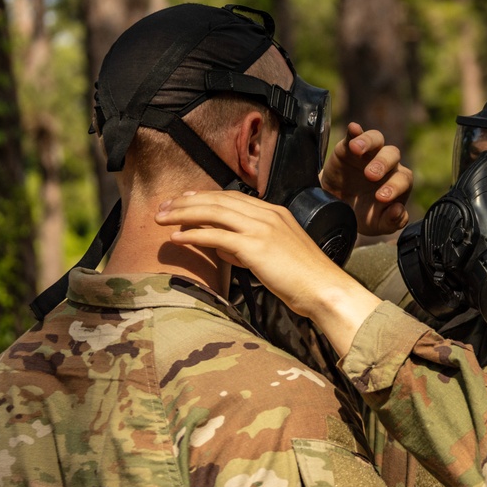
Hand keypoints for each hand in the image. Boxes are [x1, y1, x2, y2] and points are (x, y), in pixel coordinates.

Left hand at [155, 190, 380, 355]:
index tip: (184, 198)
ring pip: (214, 212)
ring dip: (183, 214)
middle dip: (186, 202)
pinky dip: (194, 235)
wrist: (324, 289)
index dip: (204, 197)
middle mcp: (268, 214)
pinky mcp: (256, 246)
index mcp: (276, 213)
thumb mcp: (279, 253)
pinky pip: (216, 236)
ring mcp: (262, 228)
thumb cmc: (304, 278)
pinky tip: (176, 237)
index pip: (233, 198)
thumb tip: (226, 248)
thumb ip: (252, 246)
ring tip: (161, 218)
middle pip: (218, 200)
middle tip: (162, 207)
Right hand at [320, 122, 411, 235]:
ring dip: (368, 142)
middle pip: (392, 154)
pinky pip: (355, 134)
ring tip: (357, 149)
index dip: (395, 187)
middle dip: (382, 163)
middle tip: (370, 176)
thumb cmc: (362, 213)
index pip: (403, 179)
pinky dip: (355, 130)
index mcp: (397, 182)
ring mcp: (369, 153)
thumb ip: (392, 221)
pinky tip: (352, 128)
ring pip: (376, 139)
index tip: (381, 197)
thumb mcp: (376, 224)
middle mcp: (387, 164)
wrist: (336, 207)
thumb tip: (399, 211)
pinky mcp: (349, 147)